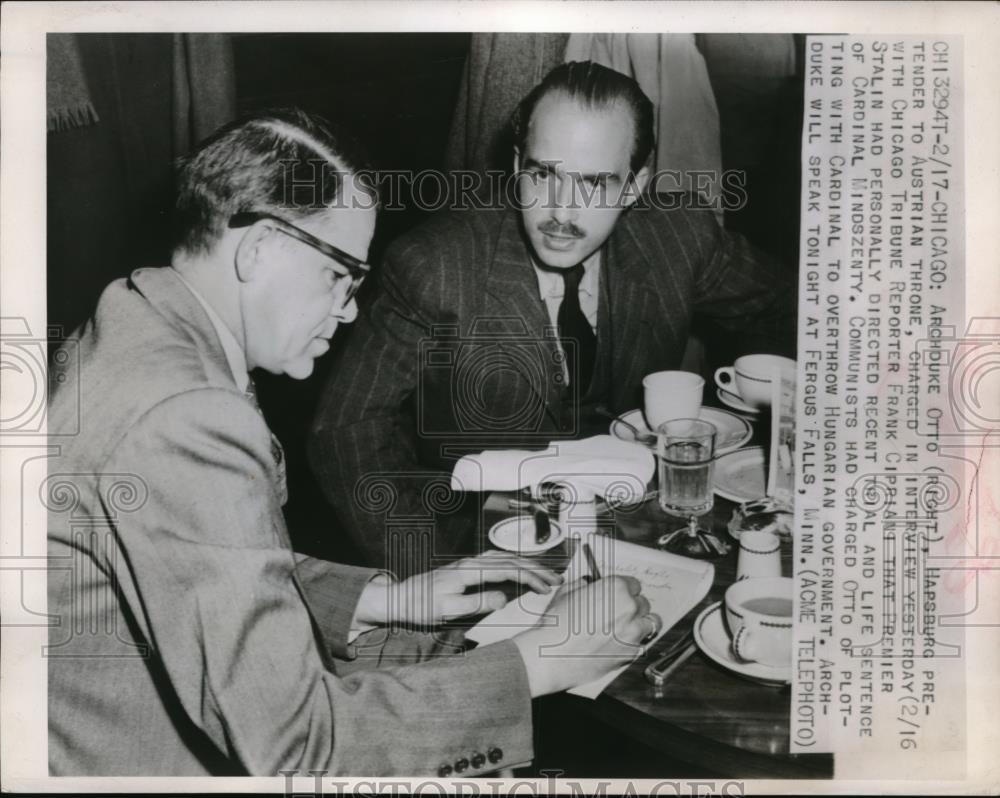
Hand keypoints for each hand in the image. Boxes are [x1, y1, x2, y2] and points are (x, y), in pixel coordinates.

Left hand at [354, 551, 563, 627]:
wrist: (399, 598)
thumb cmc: (421, 606)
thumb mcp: (447, 610)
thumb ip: (476, 602)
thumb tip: (504, 598)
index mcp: (469, 570)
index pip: (507, 570)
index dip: (530, 577)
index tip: (547, 587)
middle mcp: (471, 562)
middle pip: (510, 560)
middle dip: (536, 569)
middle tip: (557, 579)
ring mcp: (469, 563)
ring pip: (505, 558)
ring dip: (527, 565)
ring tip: (545, 575)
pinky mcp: (467, 567)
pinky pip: (496, 561)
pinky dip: (513, 563)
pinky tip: (519, 568)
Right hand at [511, 575, 660, 696]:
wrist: (550, 656)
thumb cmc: (555, 626)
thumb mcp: (566, 592)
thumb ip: (584, 585)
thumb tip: (590, 585)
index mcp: (616, 589)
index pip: (634, 584)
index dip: (625, 589)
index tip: (620, 595)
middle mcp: (629, 608)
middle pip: (643, 603)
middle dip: (632, 606)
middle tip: (619, 612)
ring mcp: (632, 632)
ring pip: (650, 623)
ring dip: (640, 624)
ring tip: (626, 627)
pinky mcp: (631, 654)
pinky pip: (642, 645)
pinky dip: (634, 643)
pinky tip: (619, 643)